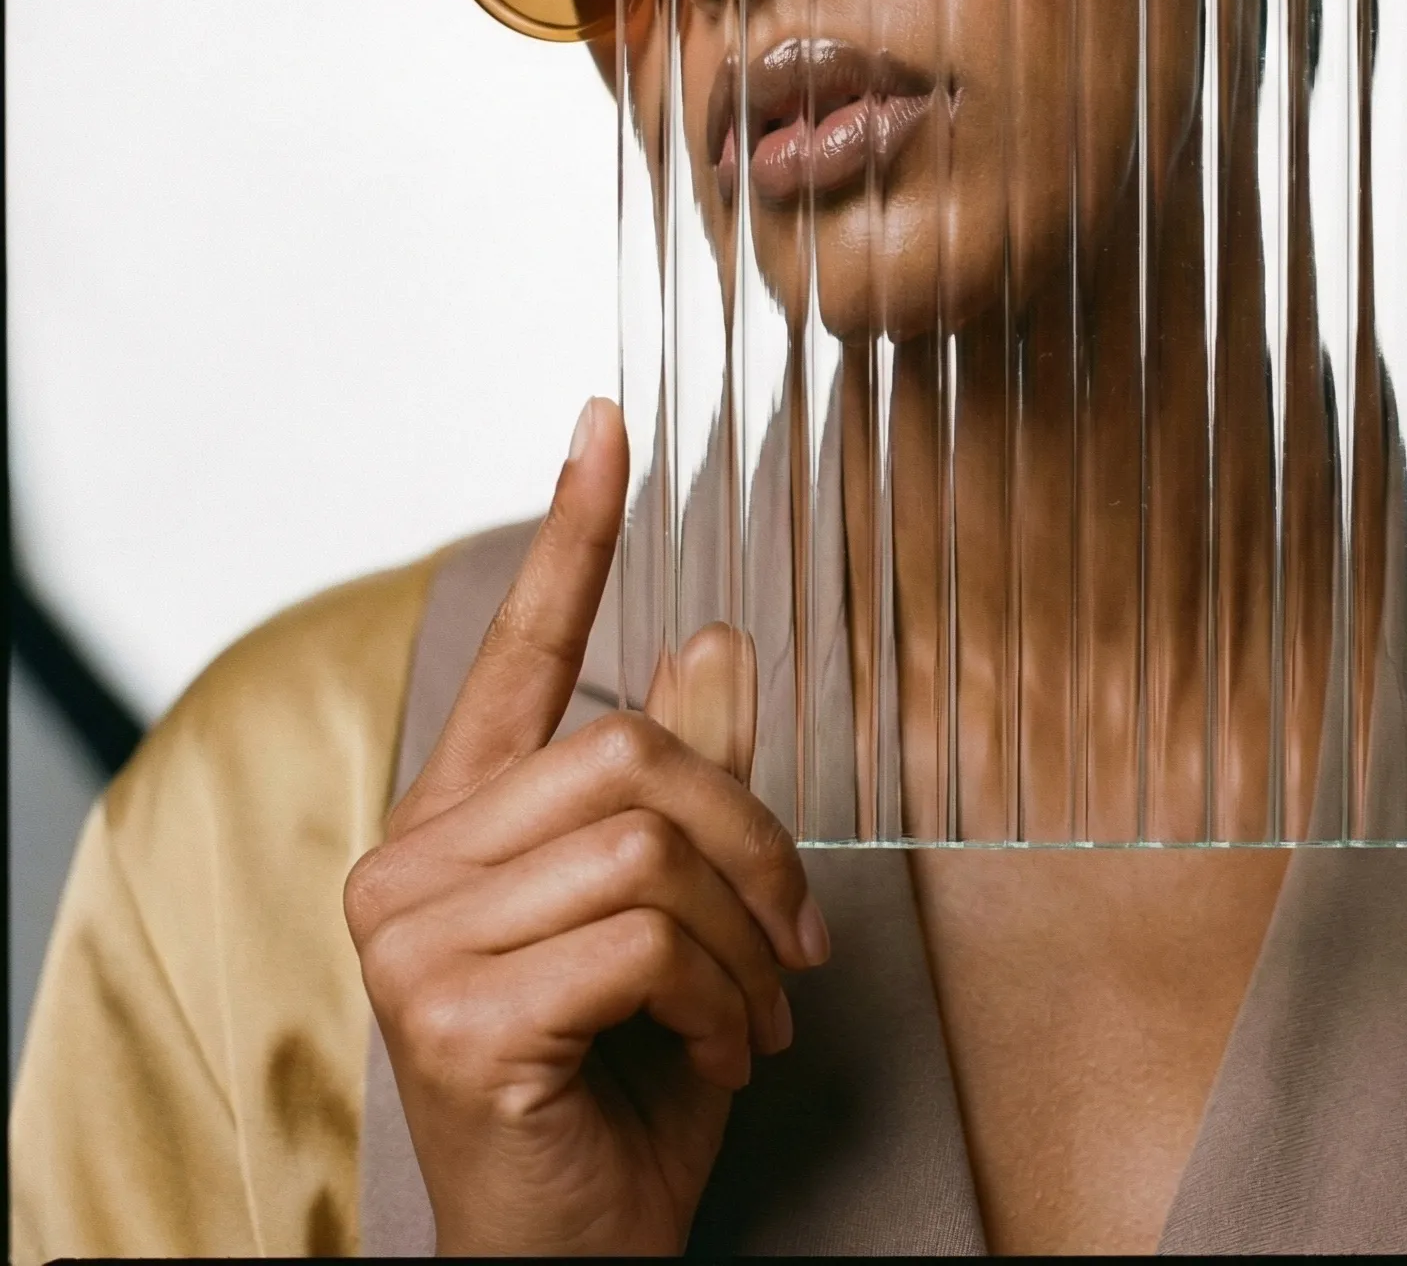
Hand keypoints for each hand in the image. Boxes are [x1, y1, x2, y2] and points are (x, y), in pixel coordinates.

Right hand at [344, 399, 830, 1255]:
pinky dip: (722, 997)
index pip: (517, 653)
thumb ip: (683, 789)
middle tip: (797, 941)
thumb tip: (714, 640)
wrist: (575, 1261)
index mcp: (459, 825)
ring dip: (744, 938)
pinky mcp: (455, 1018)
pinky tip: (718, 1055)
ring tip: (754, 1011)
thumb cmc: (621, 1090)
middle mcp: (411, 865)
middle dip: (752, 843)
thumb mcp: (677, 923)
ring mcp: (416, 943)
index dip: (573, 533)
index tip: (607, 422)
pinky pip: (645, 938)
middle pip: (629, 753)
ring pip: (646, 842)